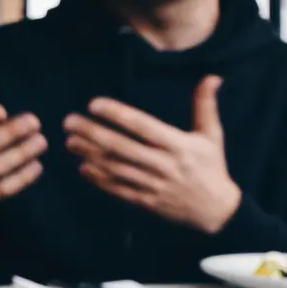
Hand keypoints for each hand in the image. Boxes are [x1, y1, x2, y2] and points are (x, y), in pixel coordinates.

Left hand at [63, 75, 241, 233]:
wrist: (216, 211)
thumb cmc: (211, 167)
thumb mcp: (212, 135)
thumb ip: (205, 105)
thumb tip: (212, 76)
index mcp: (179, 146)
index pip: (143, 126)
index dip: (117, 114)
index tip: (94, 104)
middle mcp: (165, 165)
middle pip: (123, 147)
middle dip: (93, 133)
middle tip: (69, 122)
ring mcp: (154, 185)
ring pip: (117, 169)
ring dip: (90, 154)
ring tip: (70, 141)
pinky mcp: (147, 202)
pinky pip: (120, 190)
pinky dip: (100, 180)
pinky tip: (83, 167)